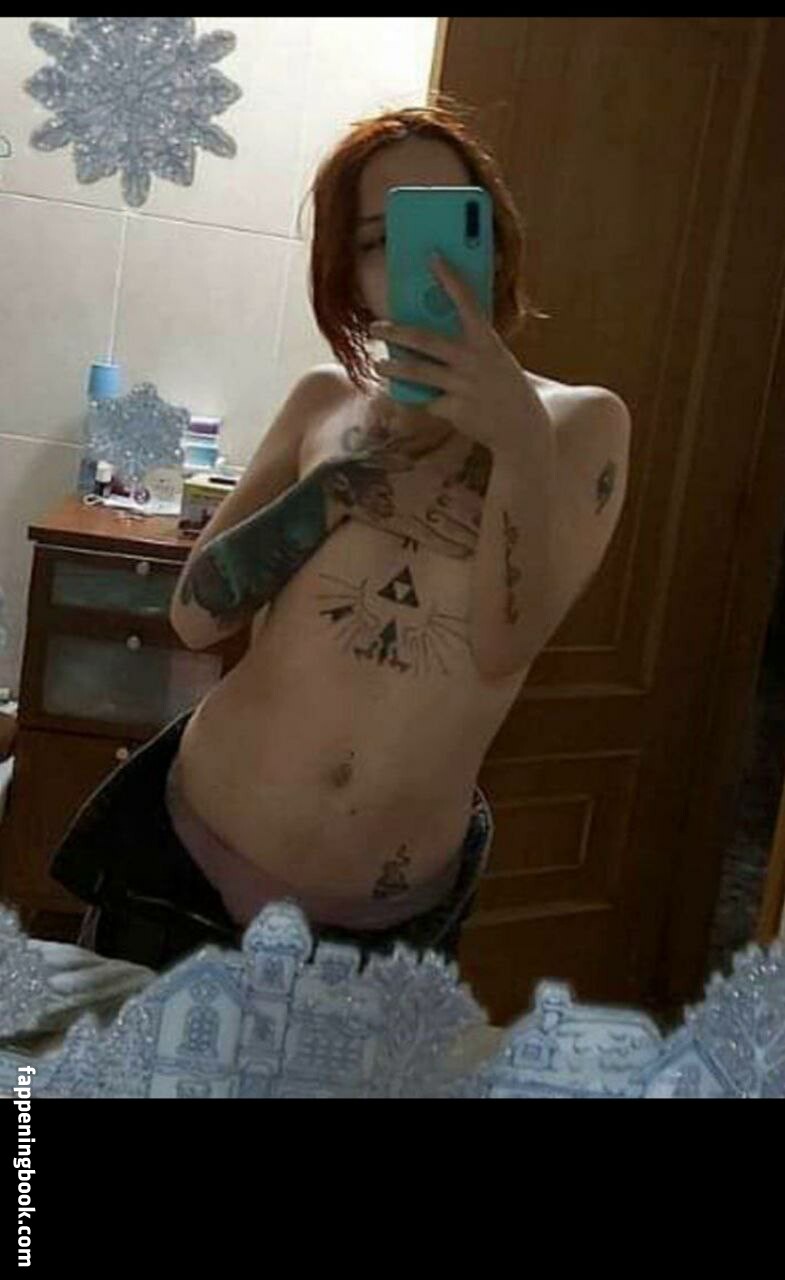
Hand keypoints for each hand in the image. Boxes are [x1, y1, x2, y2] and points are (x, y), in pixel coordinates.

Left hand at [369, 255, 538, 449]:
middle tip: (374, 327)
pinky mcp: (454, 409)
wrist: (522, 427)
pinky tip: (405, 396)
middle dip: (395, 332)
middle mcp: (473, 360)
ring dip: (392, 368)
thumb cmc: (503, 386)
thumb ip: (470, 344)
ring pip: (417, 372)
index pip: (467, 301)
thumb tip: (436, 327)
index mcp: (486, 341)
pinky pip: (425, 400)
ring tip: (377, 365)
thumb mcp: (494, 358)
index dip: (450, 278)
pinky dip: (415, 398)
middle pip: (425, 339)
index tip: (432, 257)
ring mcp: (463, 386)